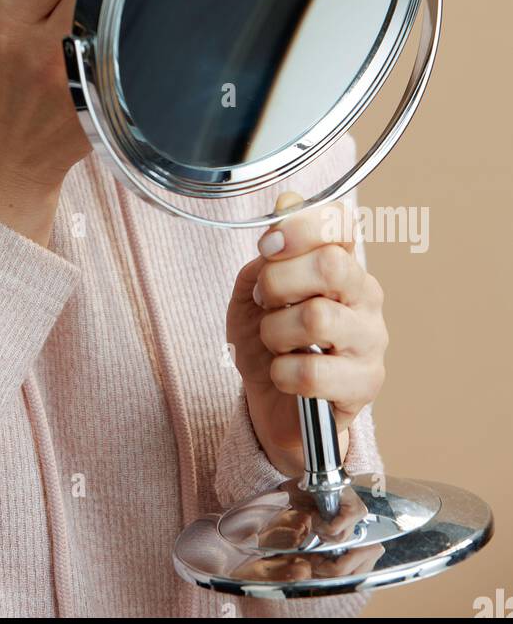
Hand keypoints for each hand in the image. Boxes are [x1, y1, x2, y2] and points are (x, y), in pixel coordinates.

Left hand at [226, 189, 388, 475]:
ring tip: (274, 343)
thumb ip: (267, 257)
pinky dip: (282, 373)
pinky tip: (283, 375)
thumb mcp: (253, 292)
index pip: (339, 220)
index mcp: (340, 261)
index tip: (269, 244)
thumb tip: (282, 219)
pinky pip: (312, 371)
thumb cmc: (267, 342)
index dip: (301, 224)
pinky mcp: (366, 384)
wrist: (273, 404)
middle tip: (265, 301)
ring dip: (276, 333)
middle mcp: (364, 293)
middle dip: (279, 282)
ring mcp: (371, 339)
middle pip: (329, 264)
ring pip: (317, 317)